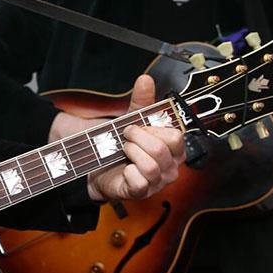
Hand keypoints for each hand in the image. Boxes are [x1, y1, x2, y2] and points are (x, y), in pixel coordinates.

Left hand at [84, 75, 183, 202]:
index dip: (151, 129)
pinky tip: (123, 168)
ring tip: (123, 151)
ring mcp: (157, 183)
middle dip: (137, 138)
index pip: (175, 137)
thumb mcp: (131, 120)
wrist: (97, 166)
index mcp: (173, 149)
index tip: (134, 126)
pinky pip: (140, 182)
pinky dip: (128, 171)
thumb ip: (141, 101)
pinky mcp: (141, 193)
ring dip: (131, 153)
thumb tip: (145, 80)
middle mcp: (170, 167)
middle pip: (161, 150)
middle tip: (125, 137)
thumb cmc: (120, 146)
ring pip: (151, 166)